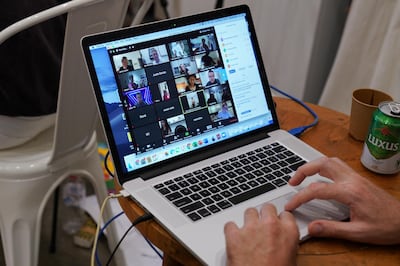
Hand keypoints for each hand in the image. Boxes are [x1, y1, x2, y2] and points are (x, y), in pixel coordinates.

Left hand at [224, 203, 298, 265]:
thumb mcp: (291, 260)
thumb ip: (287, 244)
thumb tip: (282, 242)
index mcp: (288, 232)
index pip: (286, 214)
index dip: (280, 220)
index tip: (277, 223)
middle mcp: (270, 226)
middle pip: (267, 207)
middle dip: (264, 215)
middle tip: (262, 225)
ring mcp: (251, 228)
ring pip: (249, 211)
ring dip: (248, 220)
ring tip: (248, 232)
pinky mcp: (234, 235)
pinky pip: (230, 224)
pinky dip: (231, 231)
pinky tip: (234, 238)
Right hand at [285, 157, 399, 244]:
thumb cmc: (386, 227)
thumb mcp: (358, 233)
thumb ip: (332, 230)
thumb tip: (311, 228)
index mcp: (350, 192)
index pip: (317, 190)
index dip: (299, 197)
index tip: (290, 205)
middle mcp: (352, 180)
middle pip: (322, 164)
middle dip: (303, 170)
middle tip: (292, 182)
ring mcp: (356, 177)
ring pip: (330, 161)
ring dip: (313, 165)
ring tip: (303, 176)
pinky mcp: (358, 178)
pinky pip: (337, 165)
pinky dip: (323, 167)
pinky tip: (320, 177)